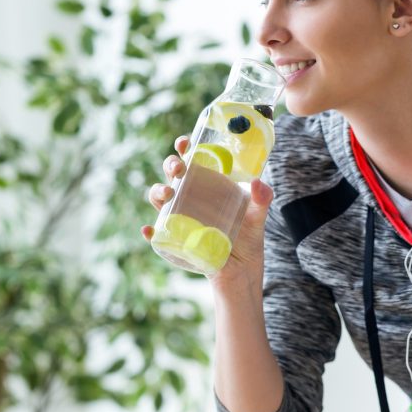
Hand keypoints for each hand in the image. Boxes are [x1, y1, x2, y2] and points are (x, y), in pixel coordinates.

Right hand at [140, 136, 273, 286]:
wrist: (242, 269)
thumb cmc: (248, 236)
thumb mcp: (258, 217)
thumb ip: (262, 199)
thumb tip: (258, 182)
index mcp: (208, 185)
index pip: (193, 160)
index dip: (185, 148)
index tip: (185, 142)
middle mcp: (191, 197)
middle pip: (173, 175)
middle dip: (171, 166)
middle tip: (179, 169)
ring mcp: (181, 217)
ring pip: (160, 199)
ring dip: (157, 192)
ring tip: (167, 194)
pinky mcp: (176, 239)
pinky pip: (158, 234)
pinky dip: (150, 232)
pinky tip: (149, 230)